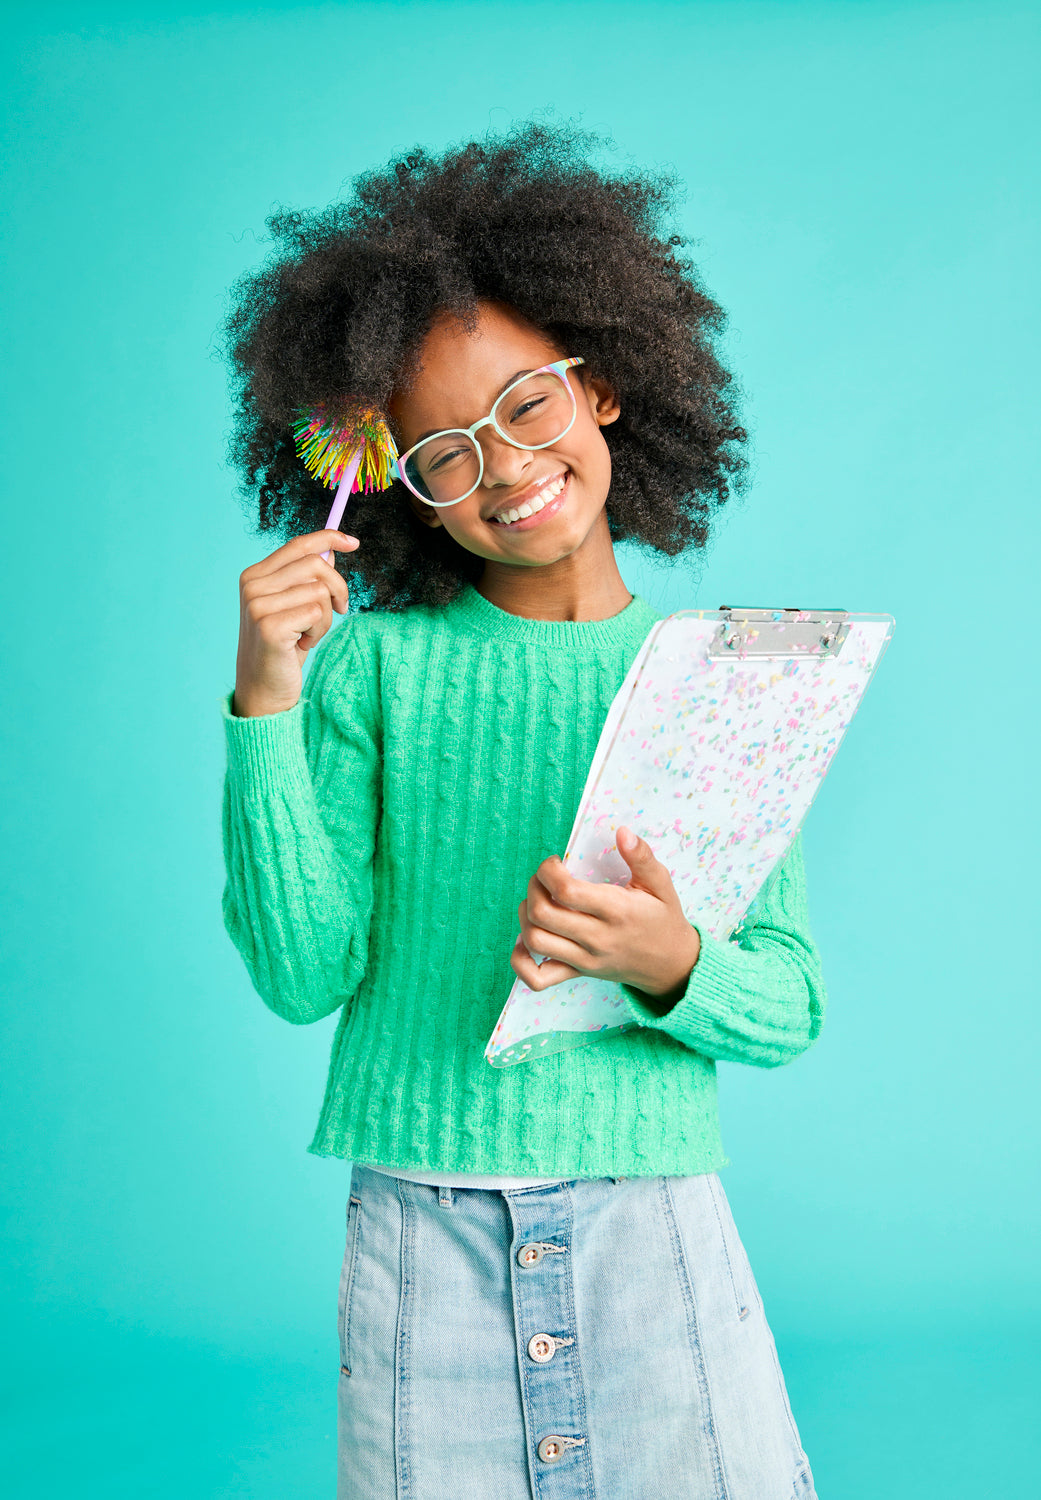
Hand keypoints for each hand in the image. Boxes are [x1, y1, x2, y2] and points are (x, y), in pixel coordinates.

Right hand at [233, 529, 358, 716]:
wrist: (263, 689)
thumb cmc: (281, 648)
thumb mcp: (294, 608)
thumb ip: (306, 578)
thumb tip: (330, 551)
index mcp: (255, 575)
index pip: (298, 545)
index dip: (328, 538)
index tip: (353, 543)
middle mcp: (252, 585)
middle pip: (315, 565)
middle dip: (338, 588)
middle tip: (340, 610)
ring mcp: (258, 605)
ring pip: (320, 591)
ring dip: (325, 617)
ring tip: (308, 635)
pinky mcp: (269, 626)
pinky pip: (317, 613)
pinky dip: (319, 631)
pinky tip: (302, 645)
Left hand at [510, 826, 700, 1003]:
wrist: (671, 965)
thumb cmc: (663, 919)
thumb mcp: (661, 884)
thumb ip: (642, 857)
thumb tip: (622, 832)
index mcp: (616, 911)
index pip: (565, 891)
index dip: (548, 871)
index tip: (556, 862)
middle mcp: (597, 938)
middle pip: (542, 914)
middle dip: (533, 888)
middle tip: (543, 878)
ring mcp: (585, 959)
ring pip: (534, 941)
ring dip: (525, 915)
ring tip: (539, 901)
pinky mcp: (578, 974)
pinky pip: (537, 979)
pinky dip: (521, 960)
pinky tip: (527, 940)